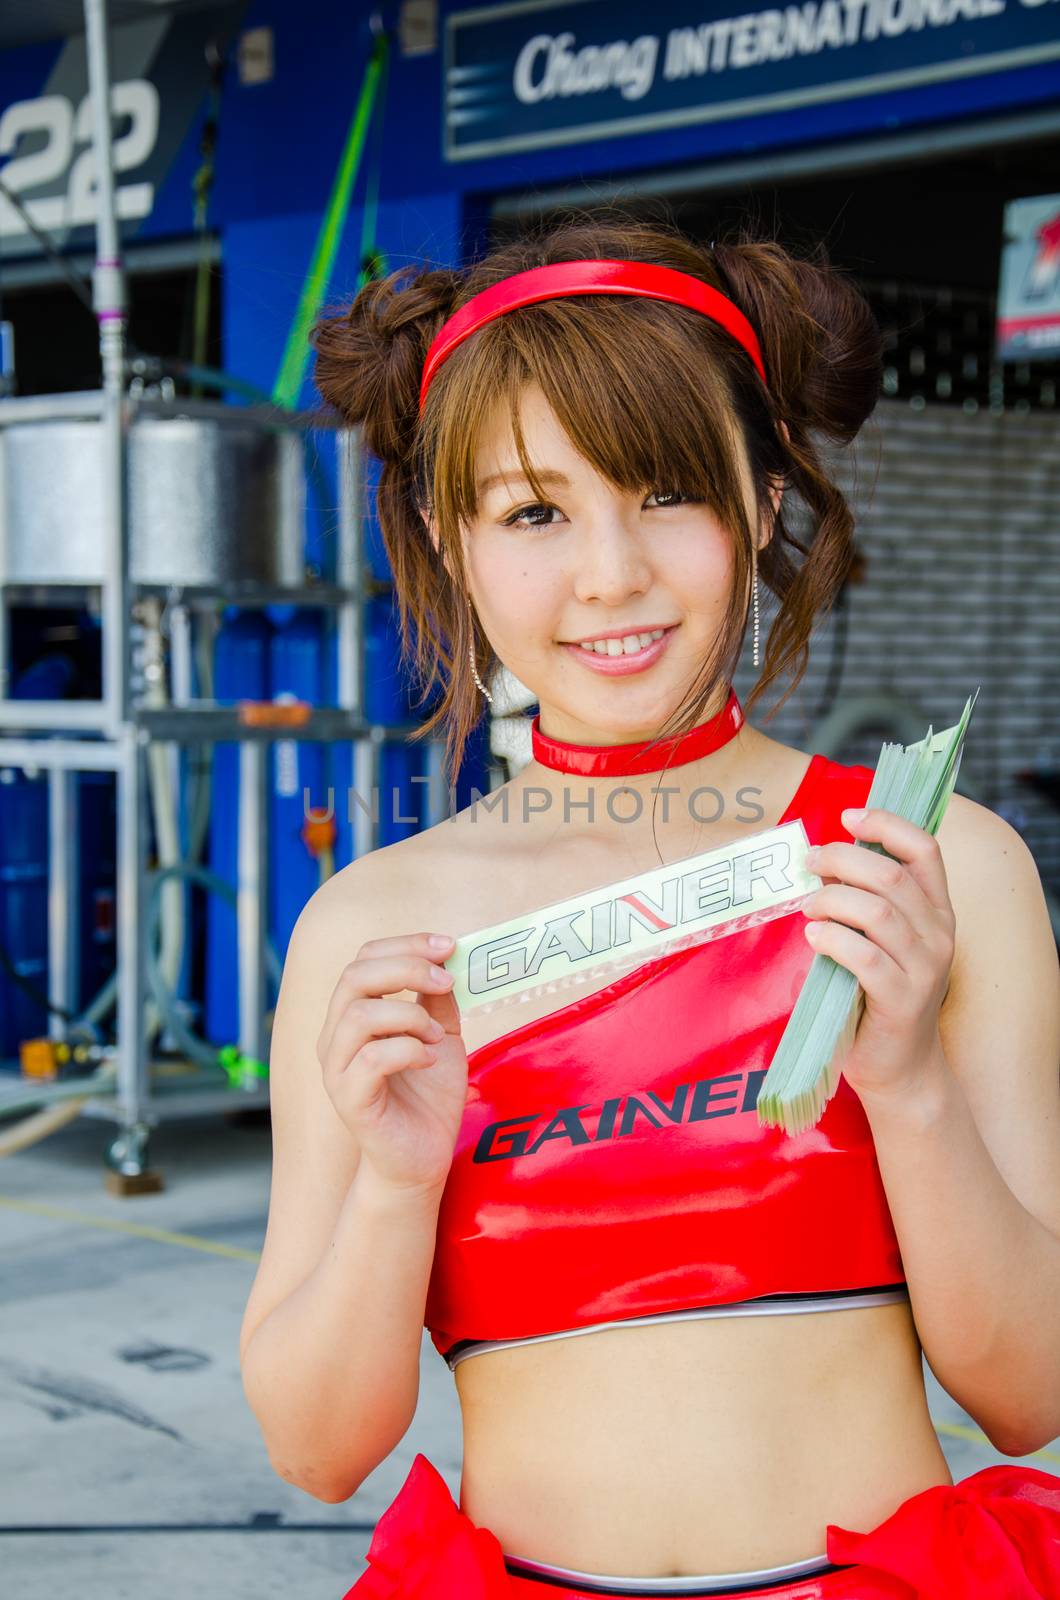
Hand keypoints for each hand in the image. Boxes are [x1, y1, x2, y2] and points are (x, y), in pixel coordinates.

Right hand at [315, 931, 467, 1193]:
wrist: (422, 1159)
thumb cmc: (427, 1098)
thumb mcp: (440, 1036)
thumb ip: (438, 999)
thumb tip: (446, 957)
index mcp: (353, 1015)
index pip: (364, 959)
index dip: (406, 944)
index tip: (449, 946)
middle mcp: (336, 1037)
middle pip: (354, 976)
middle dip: (407, 967)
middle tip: (446, 981)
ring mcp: (337, 1069)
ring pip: (358, 1015)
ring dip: (409, 1015)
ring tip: (434, 1037)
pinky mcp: (349, 1100)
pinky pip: (371, 1059)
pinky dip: (407, 1050)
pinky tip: (428, 1059)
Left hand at [800, 807, 955, 1101]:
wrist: (900, 1066)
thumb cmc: (879, 994)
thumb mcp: (882, 939)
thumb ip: (866, 900)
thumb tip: (824, 859)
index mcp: (937, 910)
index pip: (925, 849)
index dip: (887, 825)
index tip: (848, 816)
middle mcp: (939, 934)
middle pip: (891, 876)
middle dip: (842, 859)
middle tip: (809, 862)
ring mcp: (925, 969)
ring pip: (878, 913)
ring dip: (833, 900)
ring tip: (809, 905)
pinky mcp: (902, 1001)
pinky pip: (866, 958)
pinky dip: (834, 940)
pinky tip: (814, 936)